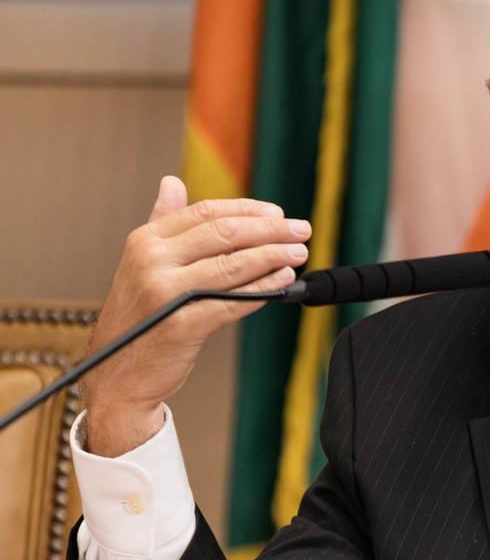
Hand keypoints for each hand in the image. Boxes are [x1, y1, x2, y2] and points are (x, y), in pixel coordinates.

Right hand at [83, 175, 310, 456]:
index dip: (248, 210)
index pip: (206, 212)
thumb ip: (163, 223)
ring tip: (299, 253)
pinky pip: (233, 301)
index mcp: (145, 240)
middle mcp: (152, 261)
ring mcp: (165, 293)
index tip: (278, 213)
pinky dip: (263, 290)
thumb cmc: (140, 318)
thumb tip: (172, 181)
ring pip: (233, 265)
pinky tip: (283, 283)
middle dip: (271, 230)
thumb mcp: (142, 264)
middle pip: (225, 233)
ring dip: (274, 257)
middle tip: (301, 230)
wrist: (117, 377)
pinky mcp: (183, 326)